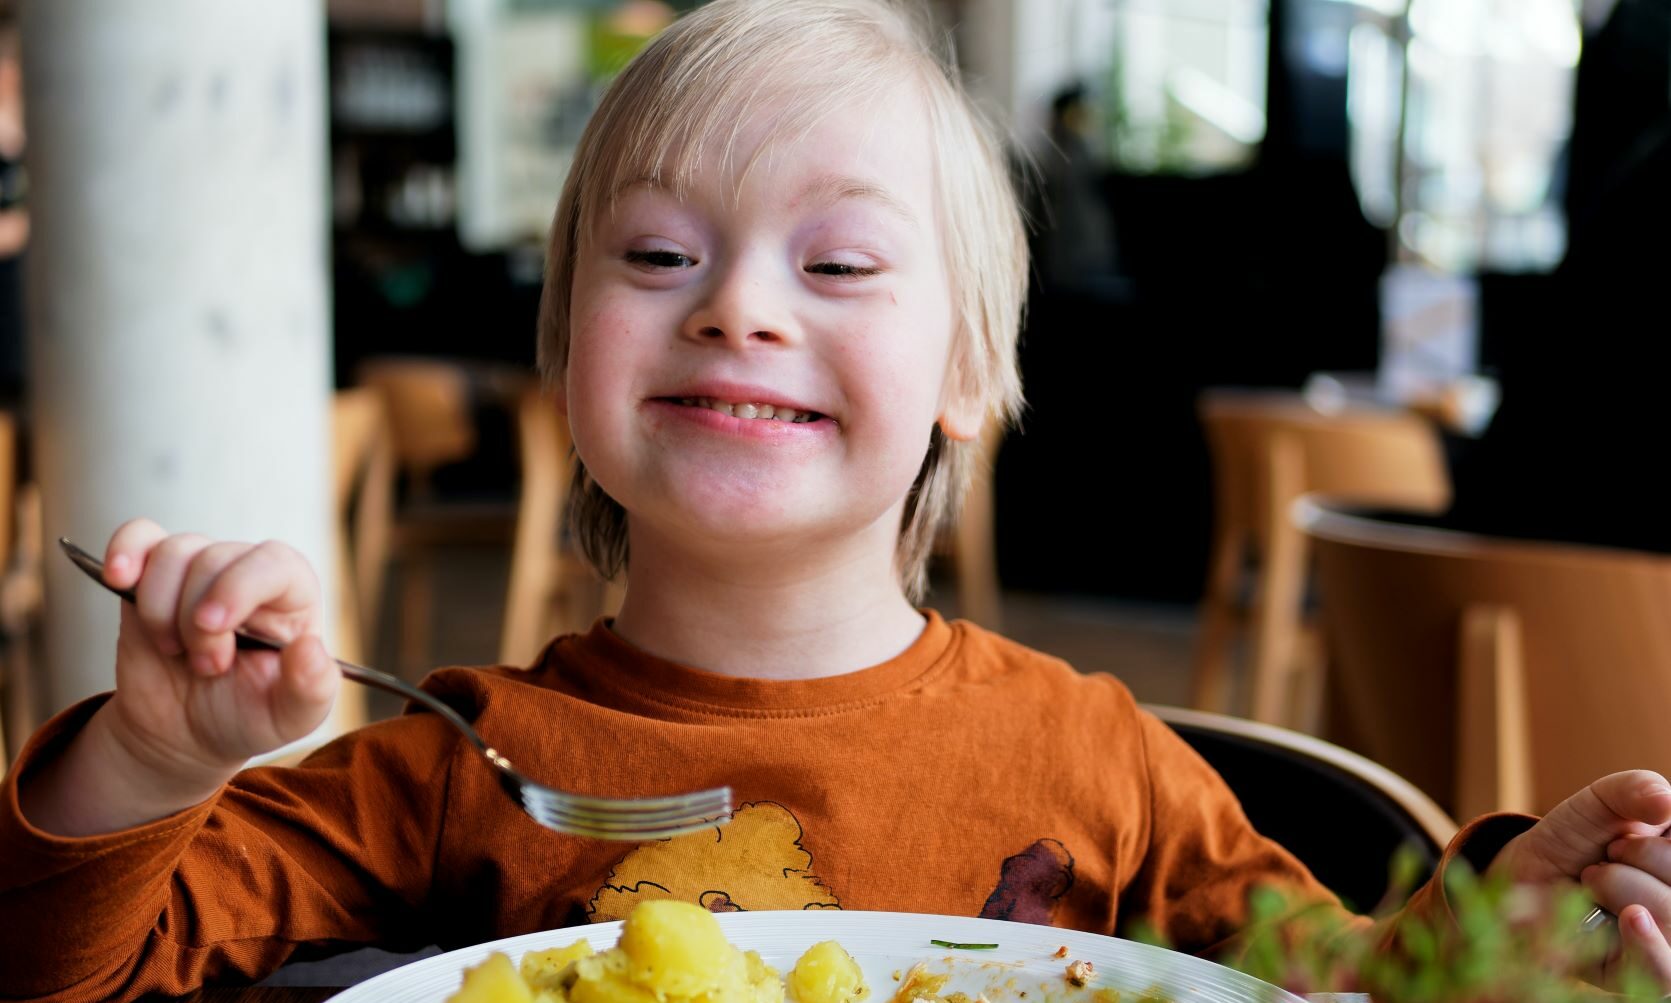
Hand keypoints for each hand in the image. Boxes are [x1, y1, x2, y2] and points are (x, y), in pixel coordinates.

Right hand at [98, 518, 338, 787]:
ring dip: (161, 608)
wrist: (188, 734)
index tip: (211, 626)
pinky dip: (125, 550)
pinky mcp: (153, 577)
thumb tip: (310, 646)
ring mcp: (199, 571)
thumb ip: (312, 687)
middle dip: (196, 621)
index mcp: (293, 596)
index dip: (238, 587)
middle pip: (215, 559)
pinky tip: (118, 578)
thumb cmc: (247, 717)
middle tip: (205, 667)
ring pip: (174, 552)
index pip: (275, 562)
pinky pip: (139, 536)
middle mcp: (249, 573)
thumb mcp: (291, 717)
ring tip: (174, 650)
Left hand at [1490, 771, 1670, 989]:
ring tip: (1594, 880)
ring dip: (1627, 888)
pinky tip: (1631, 917)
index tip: (1624, 837)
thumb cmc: (1578, 837)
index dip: (1660, 845)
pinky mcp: (1641, 974)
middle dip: (1643, 858)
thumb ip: (1634, 790)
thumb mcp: (1603, 801)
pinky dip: (1649, 944)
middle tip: (1607, 857)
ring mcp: (1669, 941)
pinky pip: (1664, 972)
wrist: (1528, 874)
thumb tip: (1666, 802)